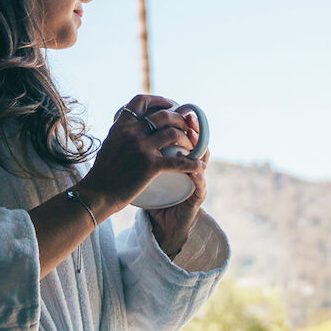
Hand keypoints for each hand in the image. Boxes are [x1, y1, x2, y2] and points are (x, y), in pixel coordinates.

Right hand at [76, 95, 202, 215]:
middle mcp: (131, 133)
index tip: (169, 105)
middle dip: (180, 119)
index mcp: (121, 126)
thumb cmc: (102, 173)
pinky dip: (193, 163)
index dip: (158, 100)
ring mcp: (141, 148)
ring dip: (187, 139)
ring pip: (174, 134)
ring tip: (192, 146)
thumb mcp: (109, 144)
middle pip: (164, 116)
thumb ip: (122, 134)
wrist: (97, 194)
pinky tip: (200, 166)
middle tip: (187, 127)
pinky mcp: (150, 166)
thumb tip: (131, 127)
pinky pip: (178, 162)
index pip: (140, 101)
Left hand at [147, 111, 207, 256]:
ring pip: (203, 158)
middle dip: (191, 127)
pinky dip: (196, 174)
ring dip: (197, 146)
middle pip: (197, 140)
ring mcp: (196, 181)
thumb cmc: (152, 195)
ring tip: (189, 138)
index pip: (185, 133)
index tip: (172, 105)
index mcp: (180, 157)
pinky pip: (200, 183)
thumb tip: (127, 123)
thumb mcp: (145, 168)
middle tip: (184, 118)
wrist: (161, 225)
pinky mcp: (196, 197)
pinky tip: (194, 168)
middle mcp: (192, 166)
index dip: (182, 118)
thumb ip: (142, 149)